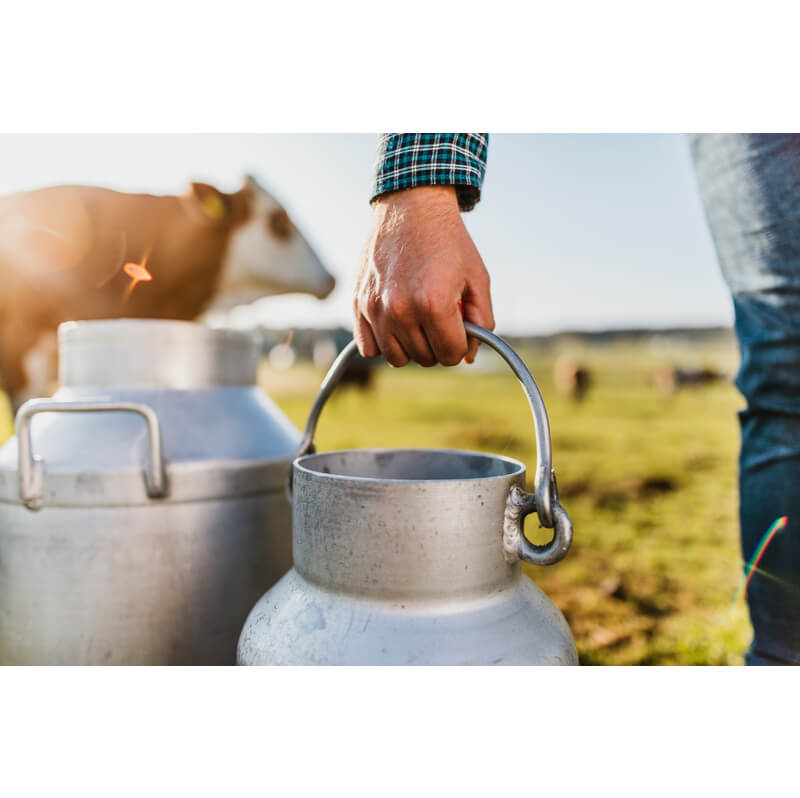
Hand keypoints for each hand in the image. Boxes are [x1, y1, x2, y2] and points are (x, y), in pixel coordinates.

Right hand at [353, 185, 493, 366]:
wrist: (411, 206)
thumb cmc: (448, 242)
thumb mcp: (478, 277)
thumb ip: (482, 320)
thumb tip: (468, 355)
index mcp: (433, 303)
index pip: (452, 354)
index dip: (462, 344)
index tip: (460, 327)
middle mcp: (400, 309)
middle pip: (426, 358)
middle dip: (438, 343)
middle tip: (440, 317)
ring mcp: (375, 308)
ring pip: (397, 358)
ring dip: (411, 346)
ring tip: (418, 320)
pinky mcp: (358, 304)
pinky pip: (369, 348)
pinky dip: (384, 342)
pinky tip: (396, 322)